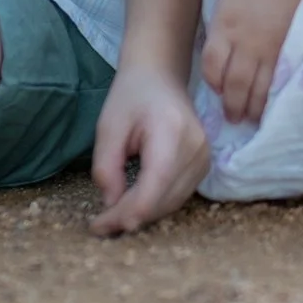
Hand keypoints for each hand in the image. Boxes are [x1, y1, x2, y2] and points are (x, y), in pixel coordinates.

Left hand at [89, 63, 210, 235]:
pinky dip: (154, 205)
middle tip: (99, 226)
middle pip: (163, 200)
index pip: (153, 187)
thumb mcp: (108, 127)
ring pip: (172, 203)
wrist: (160, 76)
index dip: (126, 213)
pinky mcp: (204, 165)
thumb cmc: (131, 96)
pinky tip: (132, 205)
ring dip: (141, 215)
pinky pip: (178, 196)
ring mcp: (205, 157)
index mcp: (171, 133)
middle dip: (129, 218)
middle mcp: (196, 148)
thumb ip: (107, 167)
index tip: (98, 226)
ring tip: (112, 218)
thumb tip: (111, 205)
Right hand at [202, 0, 302, 124]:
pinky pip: (212, 62)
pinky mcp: (221, 29)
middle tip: (242, 121)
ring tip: (229, 112)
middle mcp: (262, 50)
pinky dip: (212, 78)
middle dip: (246, 111)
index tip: (265, 119)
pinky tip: (216, 85)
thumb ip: (294, 47)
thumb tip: (297, 69)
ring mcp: (239, 40)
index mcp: (285, 49)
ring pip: (230, 82)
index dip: (267, 107)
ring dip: (228, 101)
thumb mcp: (301, 22)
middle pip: (250, 90)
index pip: (274, 88)